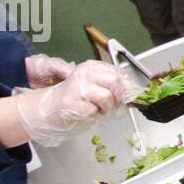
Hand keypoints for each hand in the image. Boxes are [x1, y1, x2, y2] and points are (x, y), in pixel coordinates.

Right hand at [11, 60, 139, 146]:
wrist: (47, 109)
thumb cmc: (74, 99)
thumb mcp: (94, 87)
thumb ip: (113, 88)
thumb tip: (136, 92)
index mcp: (91, 68)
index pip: (119, 74)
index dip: (128, 88)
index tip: (130, 97)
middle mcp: (84, 74)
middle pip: (115, 82)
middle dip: (117, 98)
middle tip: (110, 105)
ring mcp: (77, 88)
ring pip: (106, 97)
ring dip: (105, 109)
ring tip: (96, 109)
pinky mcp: (71, 103)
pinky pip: (94, 111)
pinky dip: (93, 116)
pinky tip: (85, 112)